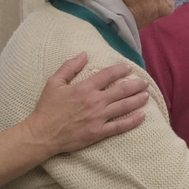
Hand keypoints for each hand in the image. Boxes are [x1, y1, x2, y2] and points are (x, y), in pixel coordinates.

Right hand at [24, 53, 149, 157]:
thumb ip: (69, 67)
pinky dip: (132, 121)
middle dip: (135, 85)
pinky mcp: (99, 132)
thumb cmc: (47, 108)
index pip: (107, 75)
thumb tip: (84, 54)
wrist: (42, 134)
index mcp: (84, 88)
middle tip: (144, 82)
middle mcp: (95, 101)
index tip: (128, 68)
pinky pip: (119, 126)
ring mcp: (98, 118)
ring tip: (146, 95)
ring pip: (123, 107)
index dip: (120, 70)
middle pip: (121, 90)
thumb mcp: (54, 82)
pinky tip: (142, 116)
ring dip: (137, 100)